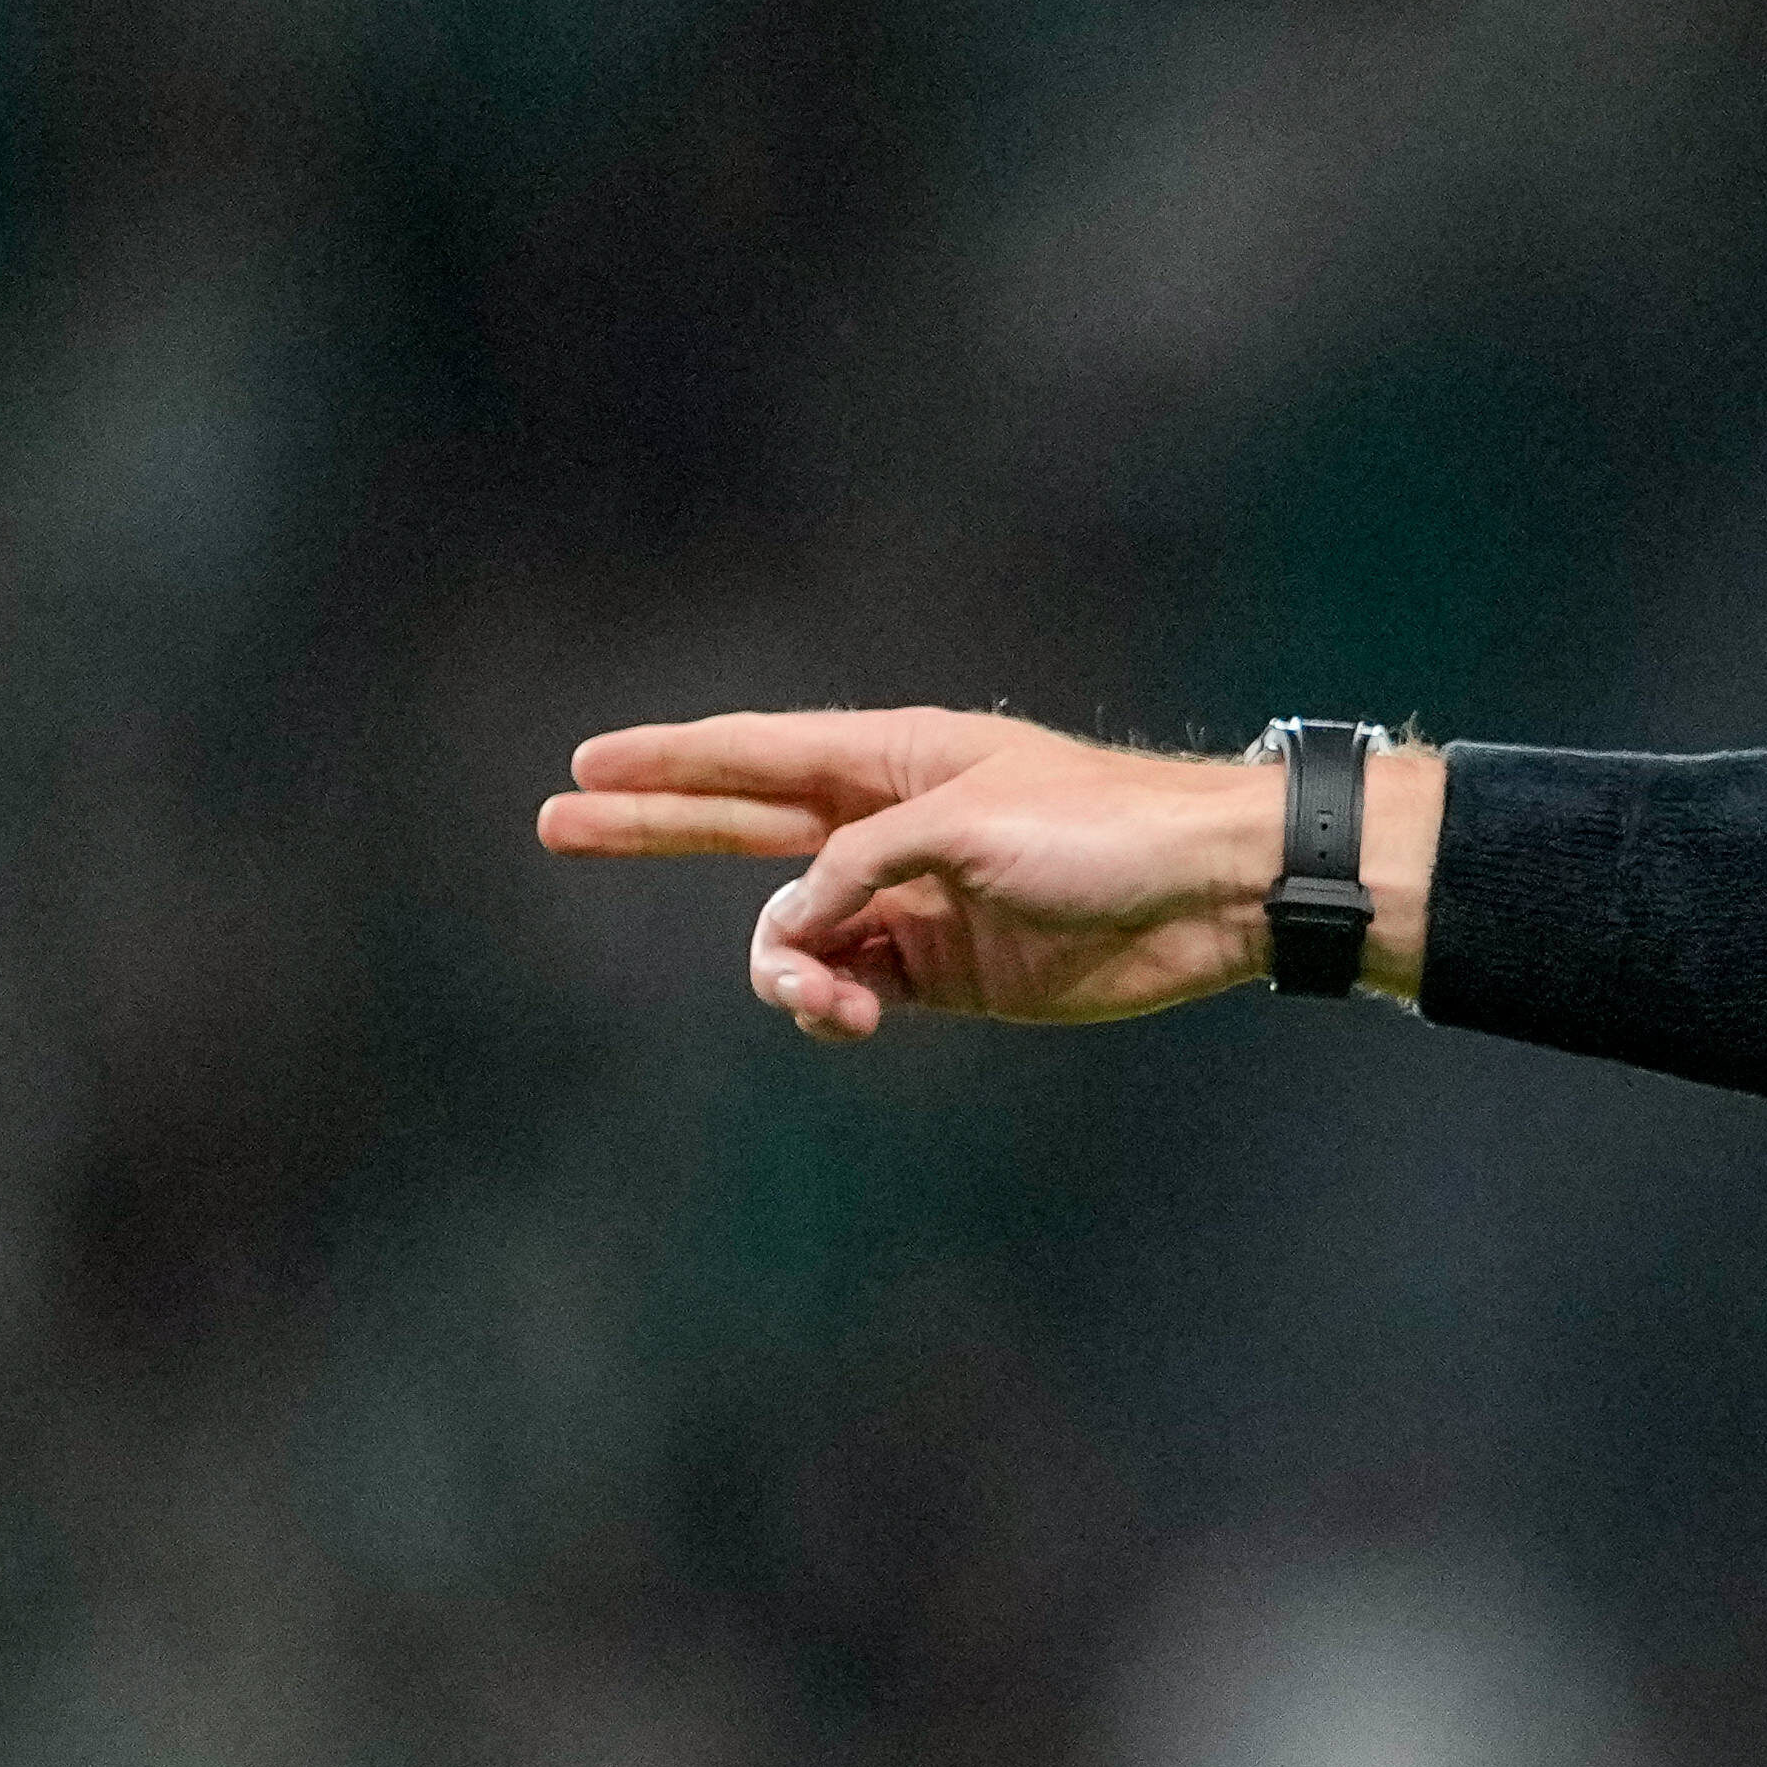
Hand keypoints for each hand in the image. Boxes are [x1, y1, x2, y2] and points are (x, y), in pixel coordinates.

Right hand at [541, 709, 1277, 1040]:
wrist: (1211, 896)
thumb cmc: (1103, 830)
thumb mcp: (967, 825)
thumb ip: (859, 866)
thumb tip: (789, 928)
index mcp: (898, 761)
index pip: (757, 753)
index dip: (671, 758)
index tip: (588, 760)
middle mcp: (892, 827)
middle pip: (742, 826)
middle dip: (653, 827)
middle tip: (554, 824)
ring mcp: (913, 902)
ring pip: (796, 934)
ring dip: (785, 967)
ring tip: (825, 994)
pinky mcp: (944, 973)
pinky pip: (847, 986)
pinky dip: (830, 1002)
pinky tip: (851, 1014)